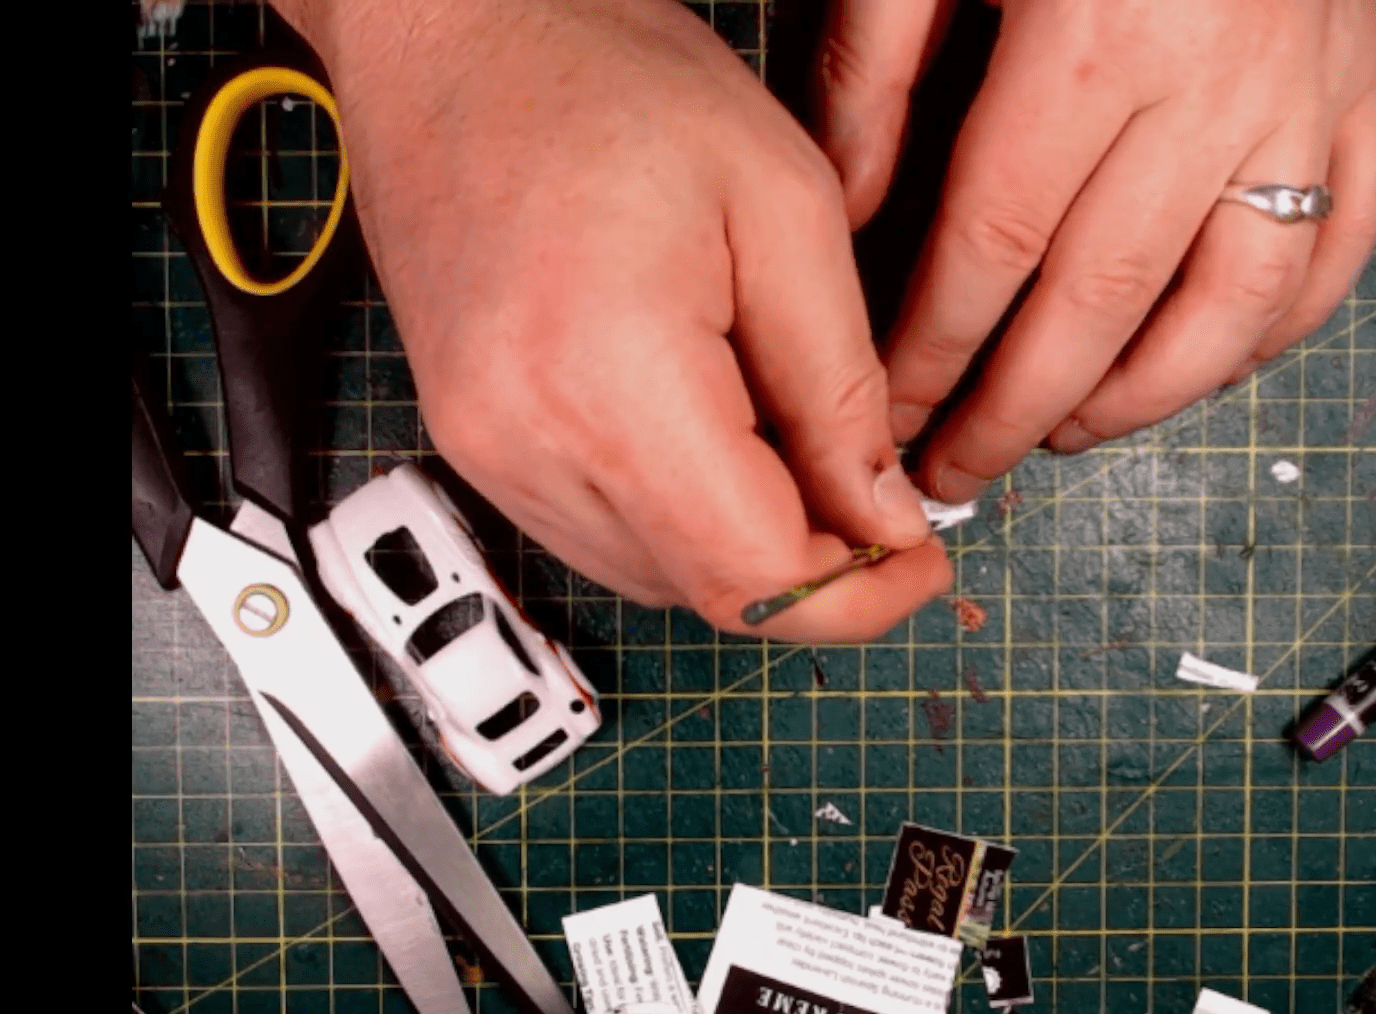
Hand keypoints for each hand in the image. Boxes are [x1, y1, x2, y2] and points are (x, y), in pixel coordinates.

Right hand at [273, 0, 951, 641]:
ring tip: (800, 448)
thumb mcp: (784, 211)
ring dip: (747, 546)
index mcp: (610, 383)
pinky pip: (599, 534)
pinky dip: (680, 518)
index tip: (923, 561)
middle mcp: (525, 443)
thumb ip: (842, 389)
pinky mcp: (471, 441)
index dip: (860, 596)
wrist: (452, 37)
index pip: (755, 574)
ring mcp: (484, 451)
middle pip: (705, 591)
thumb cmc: (609, 82)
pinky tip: (720, 440)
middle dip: (817, 572)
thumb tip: (883, 518)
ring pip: (655, 577)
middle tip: (885, 504)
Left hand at [812, 0, 1375, 502]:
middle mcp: (1214, 85)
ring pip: (1229, 308)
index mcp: (1094, 36)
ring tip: (1060, 437)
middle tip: (951, 470)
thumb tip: (844, 214)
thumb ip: (876, 67)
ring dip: (1140, 398)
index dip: (929, 350)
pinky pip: (1337, 257)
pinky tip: (1199, 372)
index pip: (991, 247)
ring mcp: (1304, 102)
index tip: (882, 414)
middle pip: (1098, 302)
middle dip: (1012, 408)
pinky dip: (1270, 337)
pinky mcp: (1364, 103)